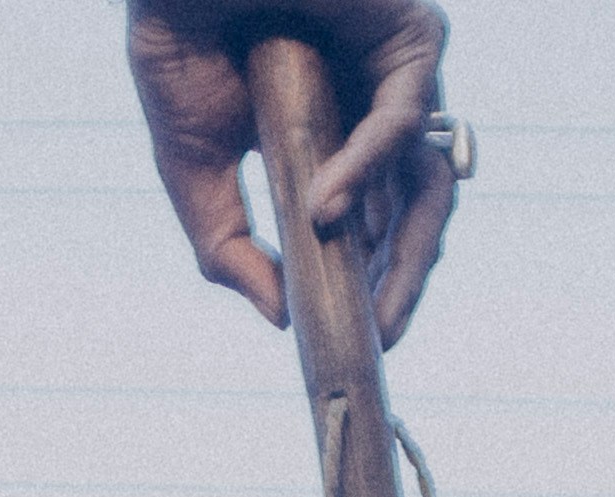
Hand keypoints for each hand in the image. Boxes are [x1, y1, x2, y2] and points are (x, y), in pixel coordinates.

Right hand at [130, 2, 461, 342]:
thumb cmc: (182, 41)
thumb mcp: (193, 165)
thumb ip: (228, 244)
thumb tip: (279, 318)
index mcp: (338, 133)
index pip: (379, 221)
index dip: (372, 284)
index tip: (355, 342)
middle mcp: (380, 104)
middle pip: (419, 212)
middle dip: (403, 283)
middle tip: (378, 341)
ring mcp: (402, 72)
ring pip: (432, 180)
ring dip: (408, 254)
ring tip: (374, 311)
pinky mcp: (411, 36)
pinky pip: (402, 121)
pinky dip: (364, 170)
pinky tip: (323, 210)